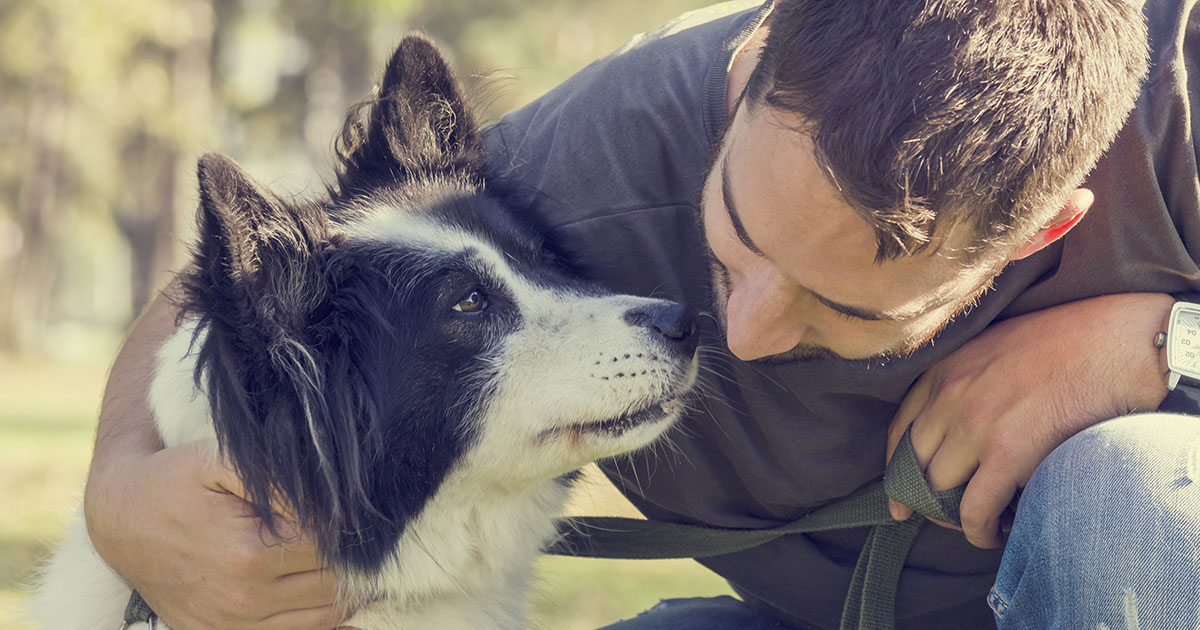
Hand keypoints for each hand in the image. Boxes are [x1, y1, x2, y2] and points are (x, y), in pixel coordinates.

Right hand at [84, 438, 345, 629]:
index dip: (348, 523)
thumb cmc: (174, 478)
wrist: (120, 517)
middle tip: (348, 527)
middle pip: (335, 582)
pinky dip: (318, 612)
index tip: (347, 504)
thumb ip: (280, 476)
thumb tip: (332, 498)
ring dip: (340, 585)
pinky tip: (316, 581)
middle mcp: (244, 599)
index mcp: (249, 554)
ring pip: (326, 614)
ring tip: (337, 552)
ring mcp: (233, 625)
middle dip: (350, 554)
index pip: (332, 544)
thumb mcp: (221, 458)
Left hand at [886, 293, 1171, 548]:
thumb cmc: (1068, 342)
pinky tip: (994, 534)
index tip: (898, 494)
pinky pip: (975, 509)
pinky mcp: (1009, 453)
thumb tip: (958, 428)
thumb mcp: (996, 347)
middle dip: (922, 499)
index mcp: (944, 368)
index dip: (895, 469)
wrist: (1117, 342)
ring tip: (976, 524)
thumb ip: (968, 381)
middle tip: (940, 518)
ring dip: (953, 516)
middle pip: (914, 464)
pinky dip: (979, 531)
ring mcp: (976, 424)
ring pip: (939, 490)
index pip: (900, 430)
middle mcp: (950, 396)